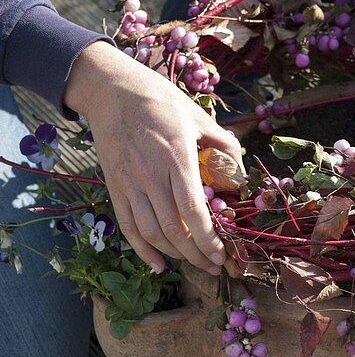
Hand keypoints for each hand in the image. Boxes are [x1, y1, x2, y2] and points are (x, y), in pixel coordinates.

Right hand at [64, 42, 242, 274]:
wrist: (112, 91)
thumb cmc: (159, 101)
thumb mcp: (196, 116)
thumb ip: (222, 142)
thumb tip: (240, 165)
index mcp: (176, 158)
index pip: (193, 210)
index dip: (208, 238)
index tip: (223, 253)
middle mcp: (151, 176)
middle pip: (174, 229)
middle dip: (197, 254)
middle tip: (215, 265)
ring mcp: (130, 183)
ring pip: (151, 233)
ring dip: (175, 255)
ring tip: (194, 262)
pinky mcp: (115, 187)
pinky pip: (128, 227)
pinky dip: (143, 251)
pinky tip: (159, 265)